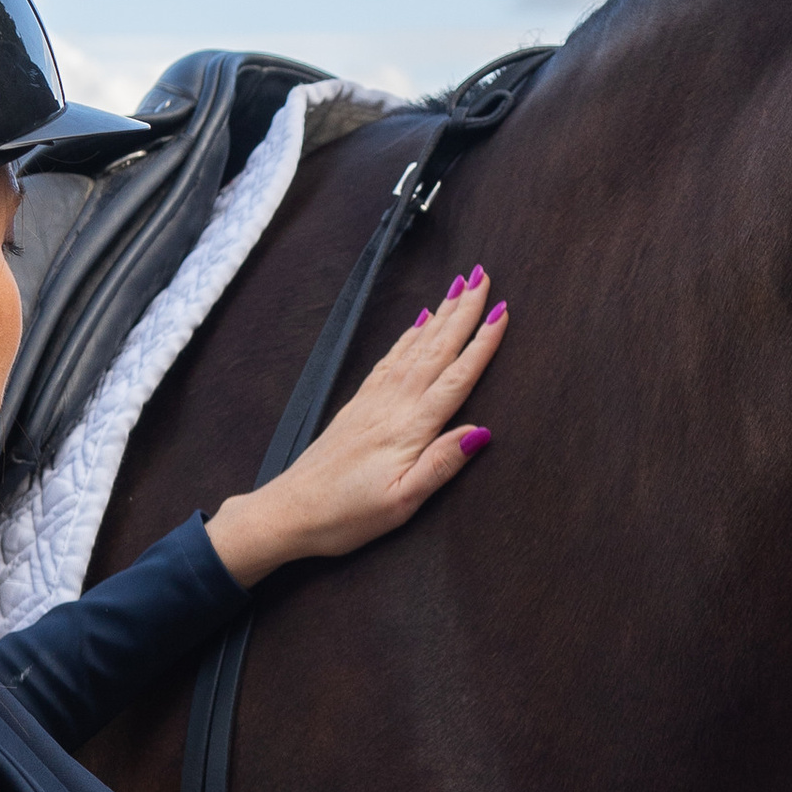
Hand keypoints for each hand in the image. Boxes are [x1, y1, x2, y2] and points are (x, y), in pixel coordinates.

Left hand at [205, 267, 509, 587]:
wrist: (289, 511)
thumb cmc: (346, 514)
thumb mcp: (402, 502)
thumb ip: (441, 464)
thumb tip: (481, 432)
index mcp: (410, 428)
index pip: (456, 377)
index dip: (482, 344)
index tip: (502, 311)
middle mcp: (393, 404)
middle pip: (437, 349)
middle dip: (463, 311)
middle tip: (483, 277)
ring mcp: (373, 400)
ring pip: (415, 347)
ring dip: (440, 315)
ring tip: (458, 287)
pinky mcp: (359, 404)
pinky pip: (390, 359)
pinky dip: (408, 336)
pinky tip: (419, 322)